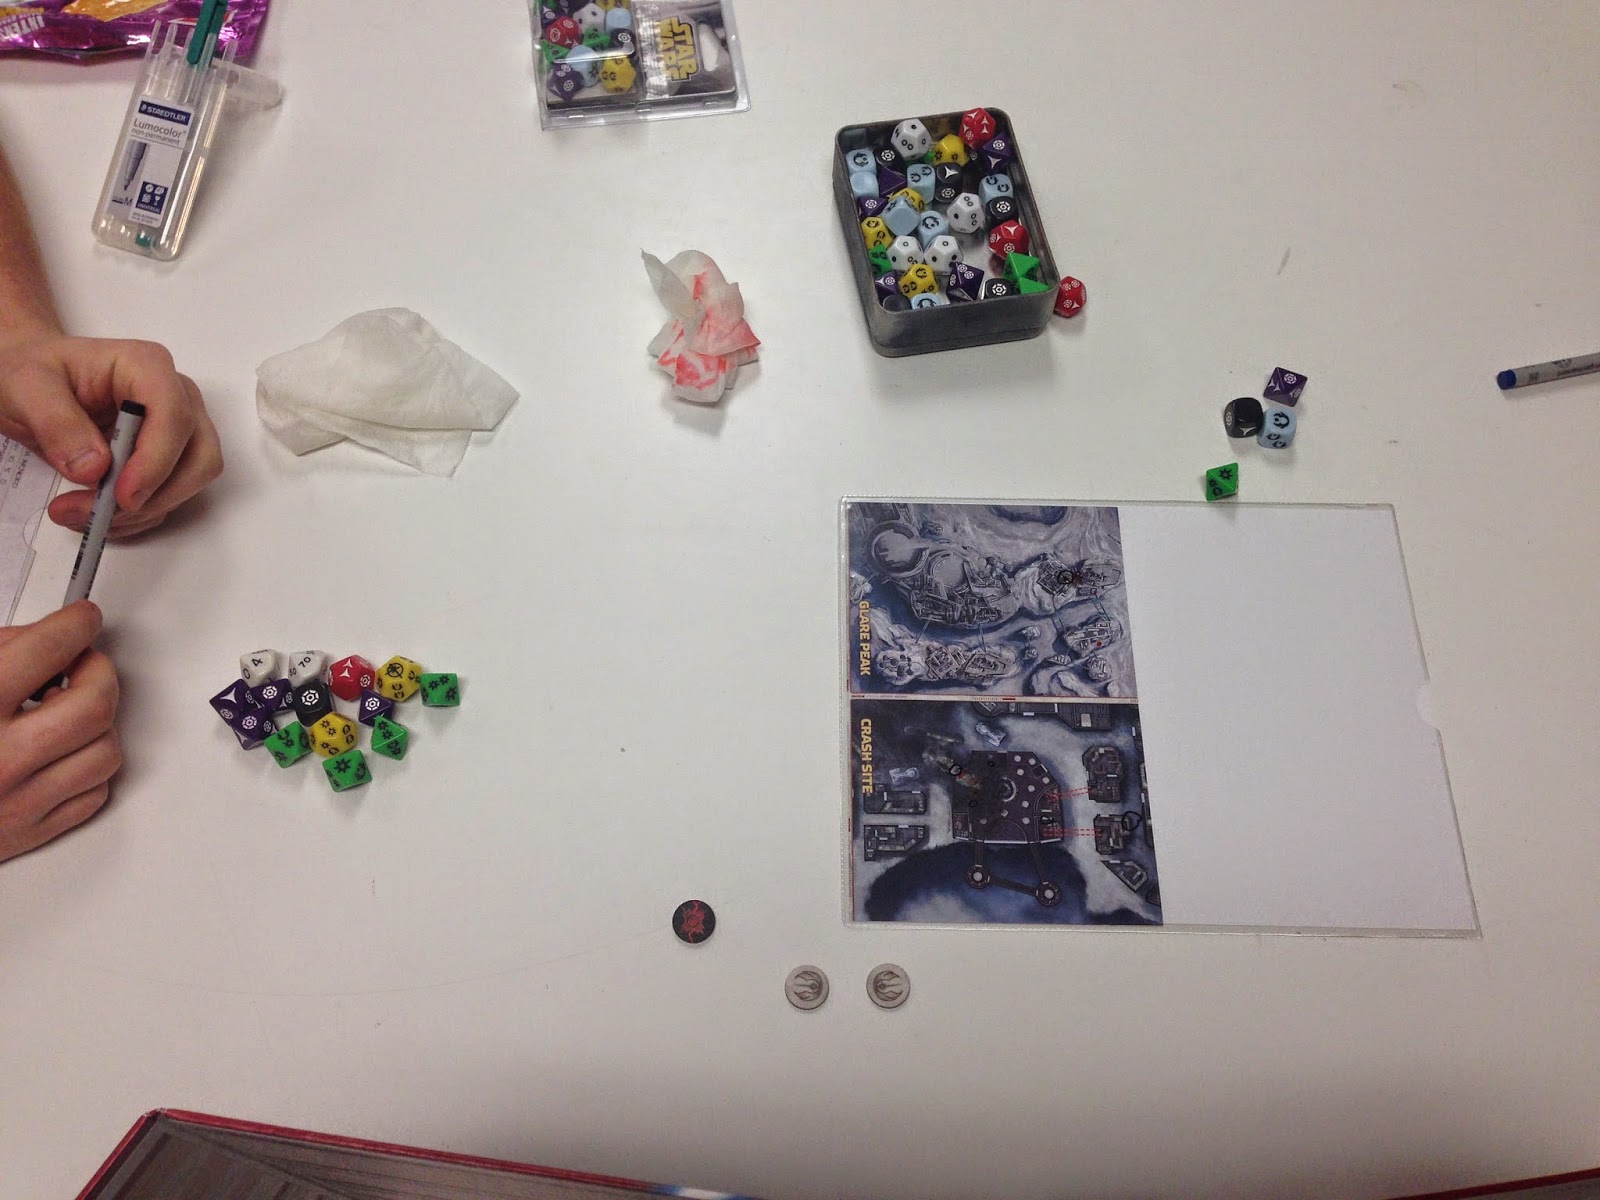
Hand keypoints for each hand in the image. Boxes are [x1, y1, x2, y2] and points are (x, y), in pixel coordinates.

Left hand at [0, 330, 222, 538]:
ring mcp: (178, 429)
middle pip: (198, 457)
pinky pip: (169, 497)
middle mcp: (177, 397)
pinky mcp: (169, 458)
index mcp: (147, 367)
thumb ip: (56, 422)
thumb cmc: (33, 374)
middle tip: (95, 514)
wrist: (33, 385)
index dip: (156, 461)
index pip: (174, 417)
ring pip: (189, 483)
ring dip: (140, 512)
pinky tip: (93, 512)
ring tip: (78, 514)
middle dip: (153, 496)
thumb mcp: (27, 387)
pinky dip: (136, 517)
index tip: (122, 496)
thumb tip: (96, 468)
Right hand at [0, 601, 121, 863]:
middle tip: (83, 663)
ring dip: (97, 724)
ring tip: (69, 711)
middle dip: (99, 672)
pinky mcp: (28, 834)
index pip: (45, 650)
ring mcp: (16, 802)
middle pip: (94, 704)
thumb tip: (42, 637)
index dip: (74, 625)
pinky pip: (92, 795)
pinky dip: (87, 769)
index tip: (81, 620)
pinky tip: (63, 754)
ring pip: (104, 752)